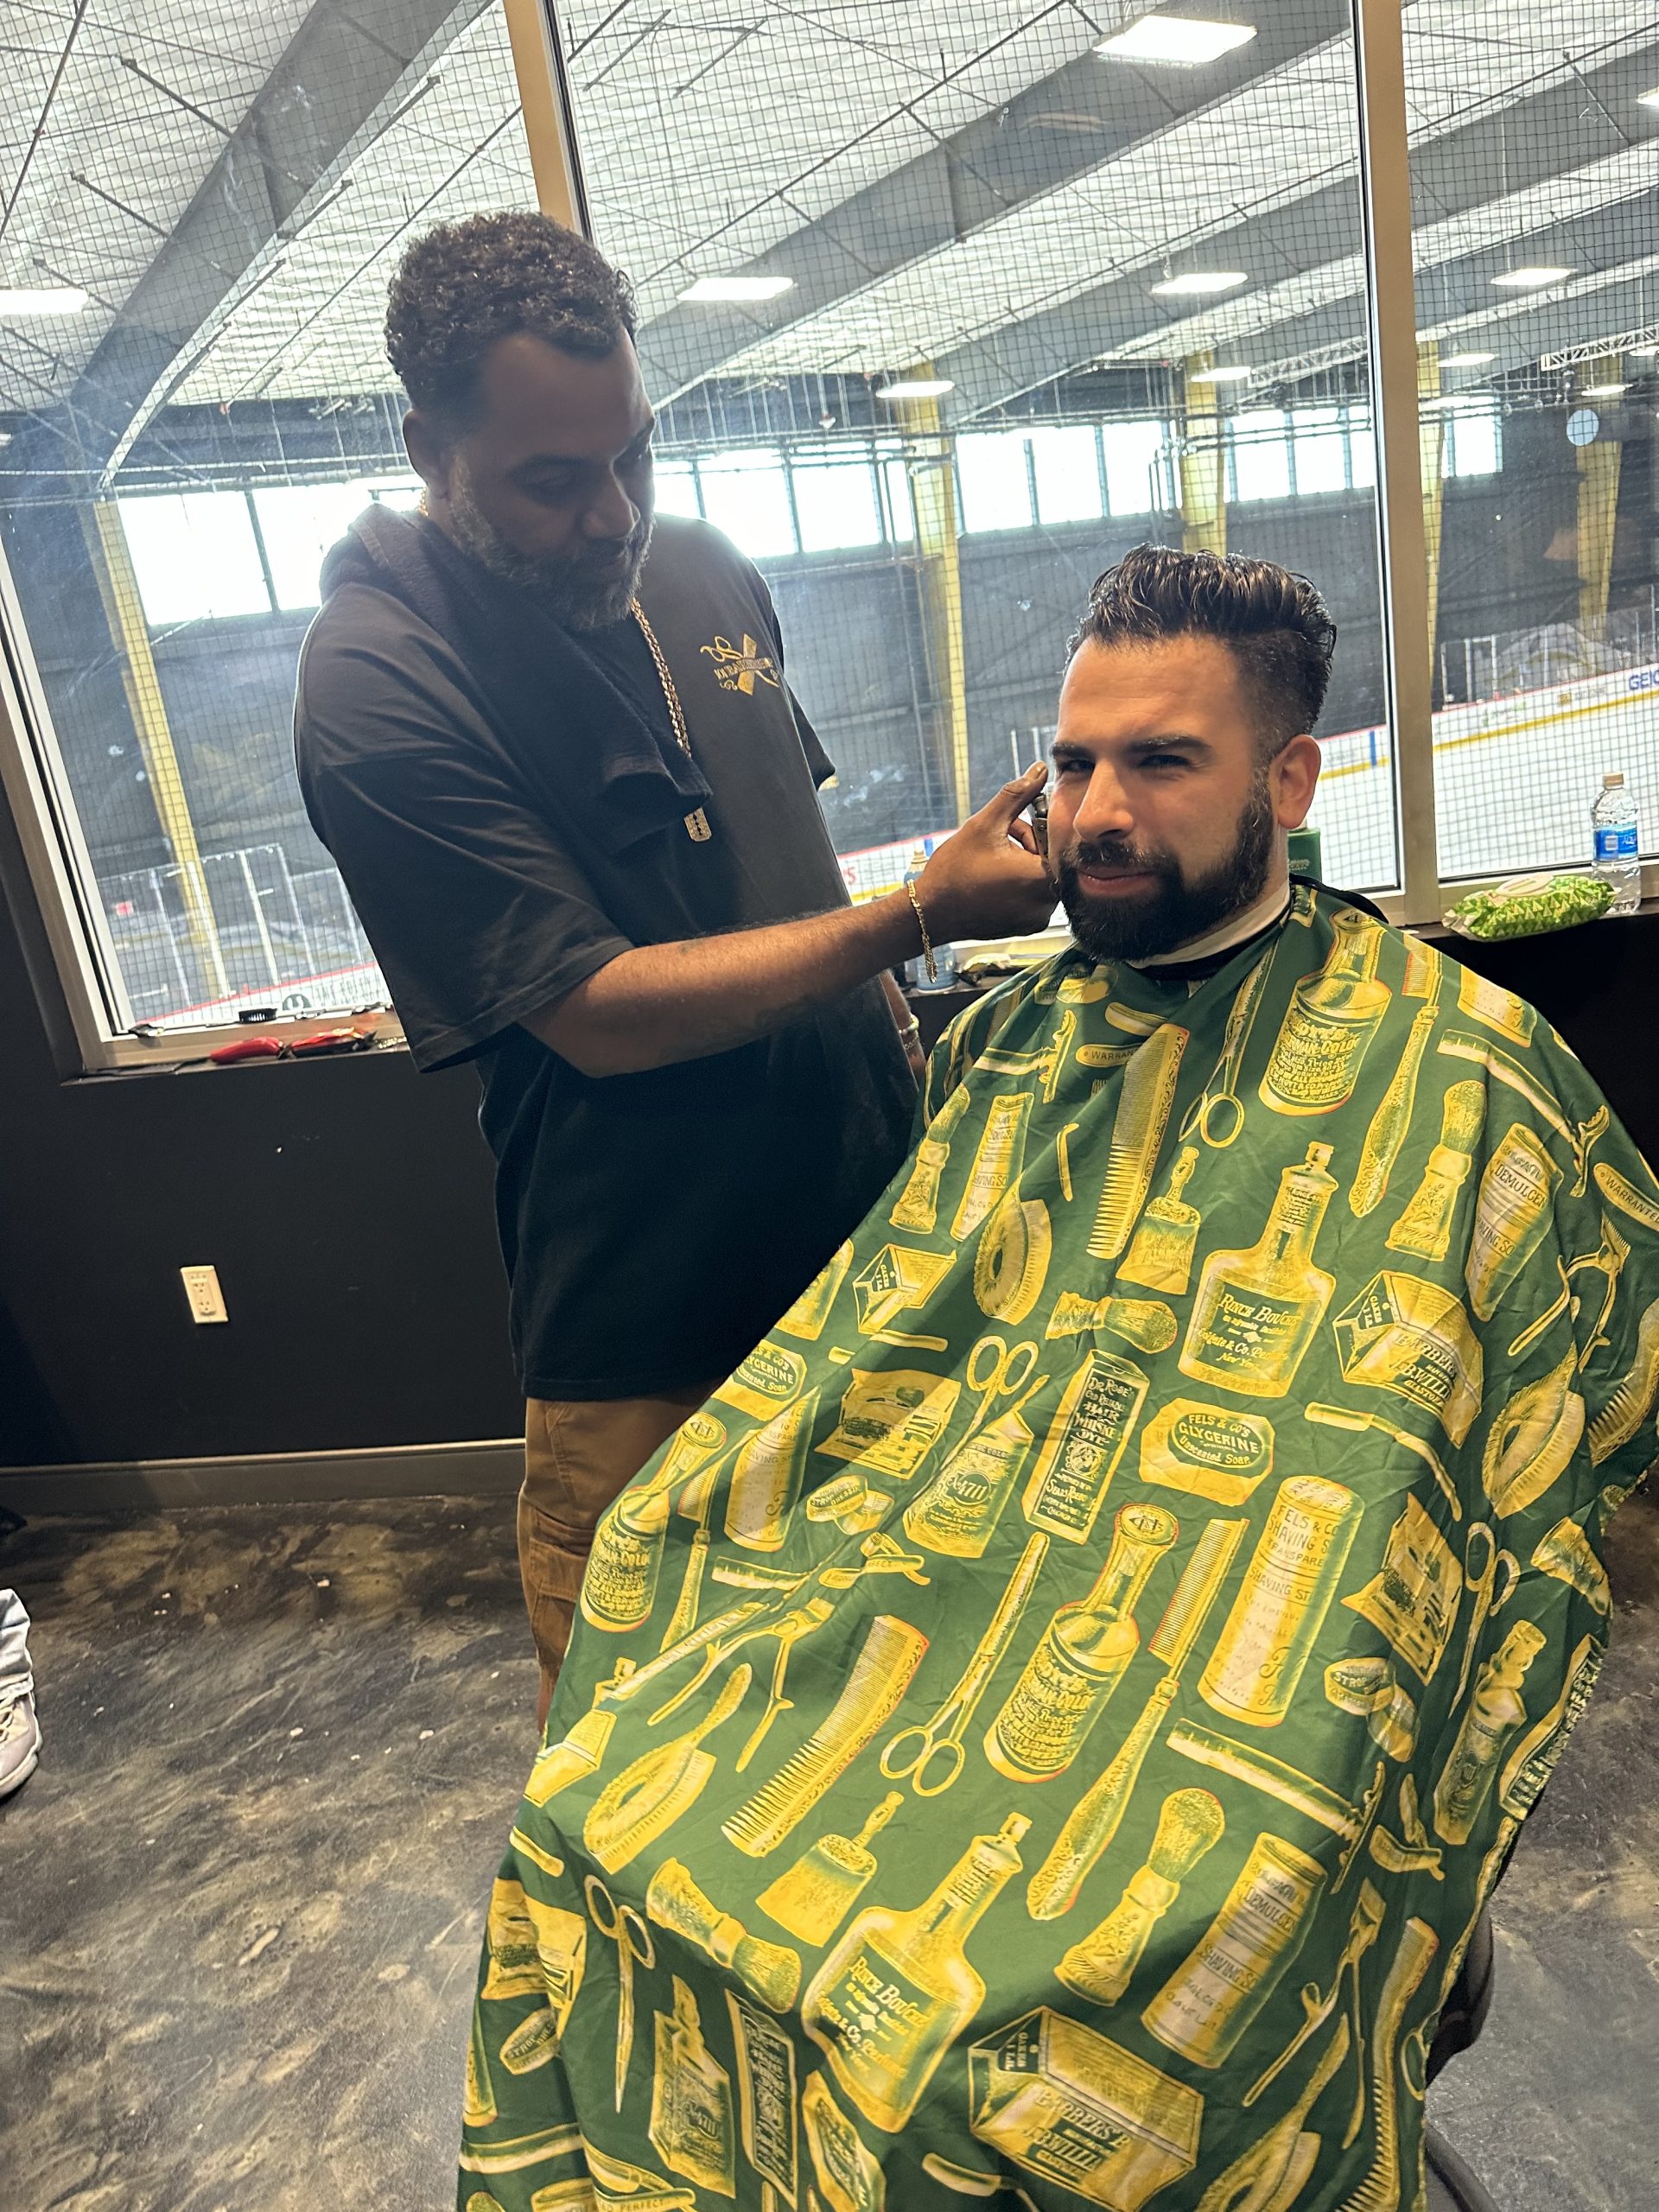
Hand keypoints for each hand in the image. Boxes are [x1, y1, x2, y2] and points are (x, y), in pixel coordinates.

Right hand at [915, 763, 1055, 944]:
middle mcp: (1046, 903)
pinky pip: (1034, 896)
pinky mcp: (1028, 926)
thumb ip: (1017, 795)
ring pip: (1042, 876)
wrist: (930, 913)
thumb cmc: (954, 871)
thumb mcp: (984, 824)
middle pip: (1050, 859)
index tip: (1013, 827)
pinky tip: (994, 879)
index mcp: (1041, 878)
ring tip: (993, 859)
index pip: (1057, 841)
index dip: (1036, 828)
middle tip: (1000, 839)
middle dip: (1029, 843)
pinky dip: (1019, 883)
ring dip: (1023, 862)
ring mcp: (1037, 919)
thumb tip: (1040, 769)